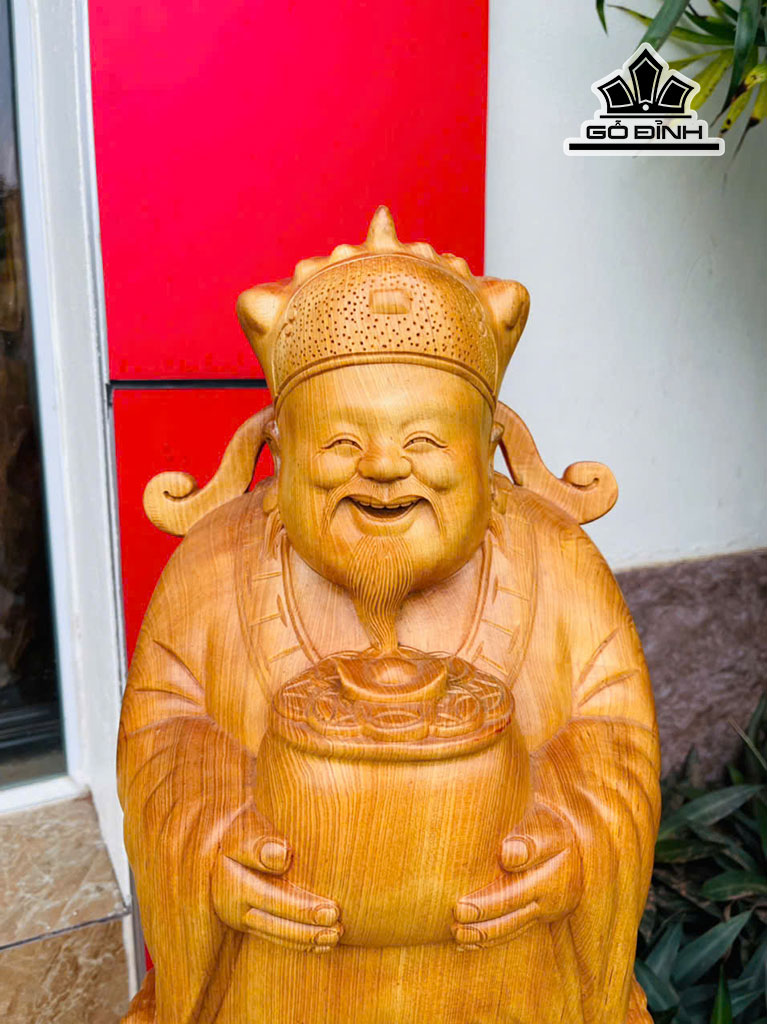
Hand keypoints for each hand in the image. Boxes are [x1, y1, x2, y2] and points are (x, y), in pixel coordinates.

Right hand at [212, 805, 342, 951]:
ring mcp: (241, 916)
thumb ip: (259, 843)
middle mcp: (232, 904)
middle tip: (338, 922)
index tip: (332, 909)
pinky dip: (299, 942)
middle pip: (274, 922)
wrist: (227, 834)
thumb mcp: (245, 828)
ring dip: (306, 939)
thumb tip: (281, 857)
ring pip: (276, 933)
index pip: (271, 899)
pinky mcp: (249, 921)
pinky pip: (275, 935)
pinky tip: (323, 942)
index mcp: (232, 880)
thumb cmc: (243, 826)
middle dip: (307, 927)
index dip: (302, 908)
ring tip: (336, 935)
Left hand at [452, 803, 581, 949]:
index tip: (505, 854)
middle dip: (490, 904)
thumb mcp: (533, 810)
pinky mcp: (538, 916)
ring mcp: (548, 901)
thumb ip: (521, 827)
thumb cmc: (535, 817)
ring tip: (457, 933)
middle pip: (522, 893)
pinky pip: (514, 930)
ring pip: (516, 920)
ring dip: (486, 930)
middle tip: (459, 910)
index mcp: (555, 840)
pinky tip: (465, 943)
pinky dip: (489, 938)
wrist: (563, 839)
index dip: (523, 850)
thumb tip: (508, 853)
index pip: (539, 844)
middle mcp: (556, 876)